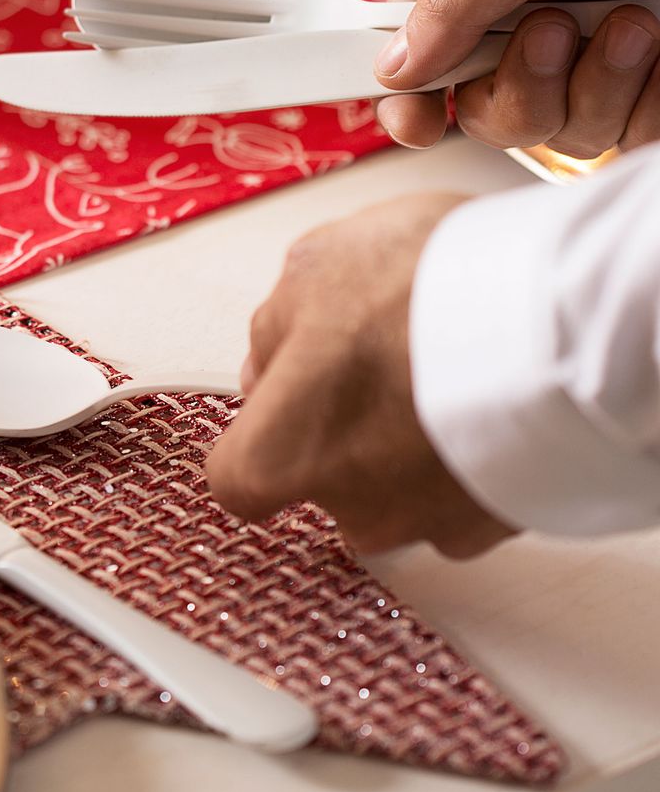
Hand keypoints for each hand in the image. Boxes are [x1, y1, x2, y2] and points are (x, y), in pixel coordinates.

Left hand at [204, 194, 515, 557]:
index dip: (259, 435)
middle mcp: (348, 509)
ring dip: (408, 447)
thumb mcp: (314, 267)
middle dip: (343, 434)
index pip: (236, 479)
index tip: (280, 403)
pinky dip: (466, 458)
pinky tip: (483, 402)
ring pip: (397, 491)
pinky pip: (462, 495)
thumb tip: (268, 363)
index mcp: (279, 455)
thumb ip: (273, 328)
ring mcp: (426, 524)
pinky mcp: (496, 523)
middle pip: (324, 482)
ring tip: (440, 375)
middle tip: (380, 367)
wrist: (555, 319)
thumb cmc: (425, 291)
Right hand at [374, 0, 659, 154]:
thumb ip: (448, 0)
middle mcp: (530, 21)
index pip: (414, 53)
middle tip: (556, 30)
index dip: (406, 95)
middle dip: (521, 87)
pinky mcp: (644, 90)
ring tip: (637, 19)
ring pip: (554, 132)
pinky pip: (620, 137)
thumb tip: (392, 67)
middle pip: (481, 111)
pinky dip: (648, 97)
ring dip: (597, 82)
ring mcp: (590, 60)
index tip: (415, 121)